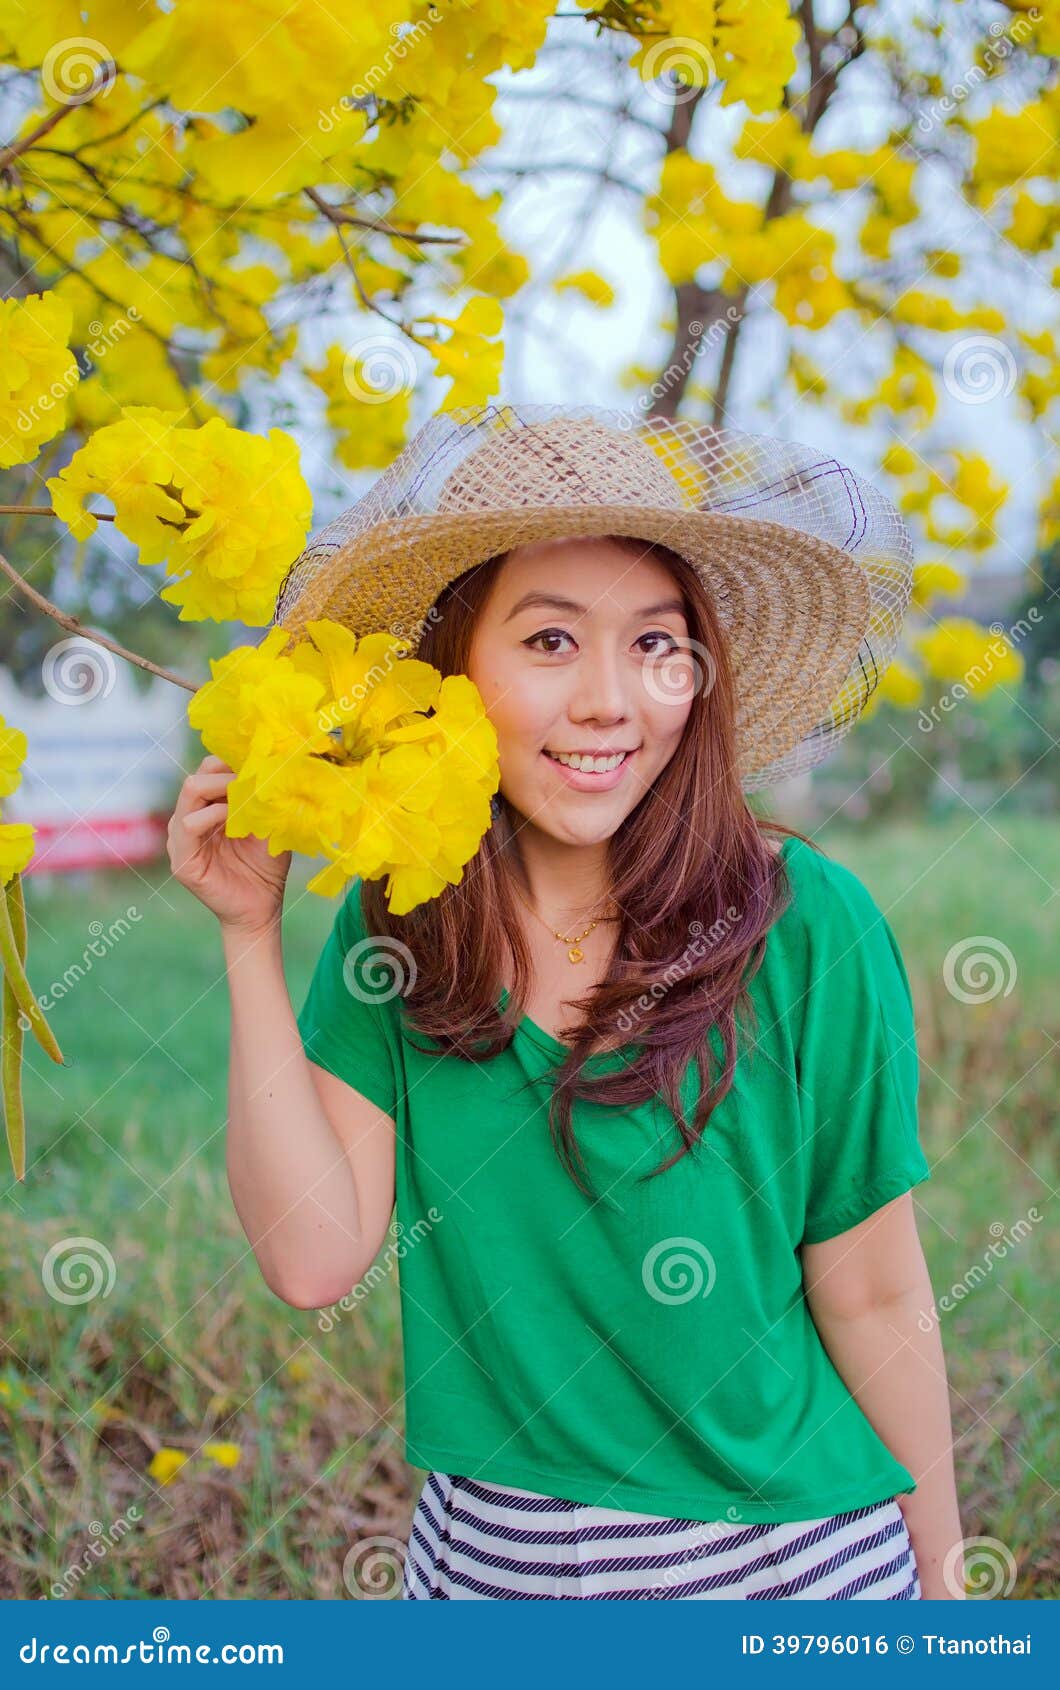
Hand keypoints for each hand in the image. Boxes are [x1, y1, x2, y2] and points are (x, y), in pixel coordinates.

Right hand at [168, 754, 290, 936]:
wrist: (262, 909)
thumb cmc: (266, 868)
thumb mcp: (269, 826)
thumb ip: (265, 799)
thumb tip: (271, 766)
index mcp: (207, 810)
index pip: (208, 772)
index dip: (229, 763)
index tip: (256, 763)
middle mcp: (189, 820)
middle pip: (197, 777)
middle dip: (225, 771)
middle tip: (251, 775)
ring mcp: (181, 840)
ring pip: (190, 793)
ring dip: (222, 787)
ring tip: (246, 794)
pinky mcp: (181, 860)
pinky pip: (188, 824)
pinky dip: (213, 814)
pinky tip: (232, 817)